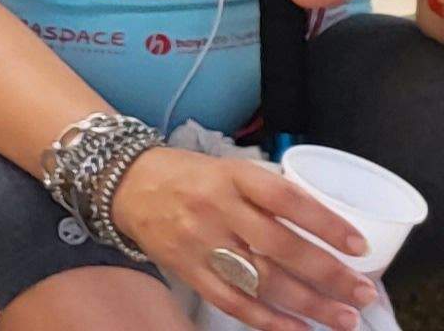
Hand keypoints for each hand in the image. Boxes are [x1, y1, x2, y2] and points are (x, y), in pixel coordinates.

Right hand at [108, 146, 377, 330]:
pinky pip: (230, 299)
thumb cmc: (187, 176)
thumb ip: (268, 195)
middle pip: (280, 246)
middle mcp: (215, 208)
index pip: (286, 199)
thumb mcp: (229, 170)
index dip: (326, 223)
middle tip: (363, 293)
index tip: (359, 246)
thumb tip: (325, 230)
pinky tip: (296, 328)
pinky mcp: (185, 268)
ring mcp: (198, 241)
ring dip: (307, 303)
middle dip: (328, 274)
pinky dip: (266, 318)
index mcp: (231, 176)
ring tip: (343, 317)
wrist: (122, 183)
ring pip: (260, 279)